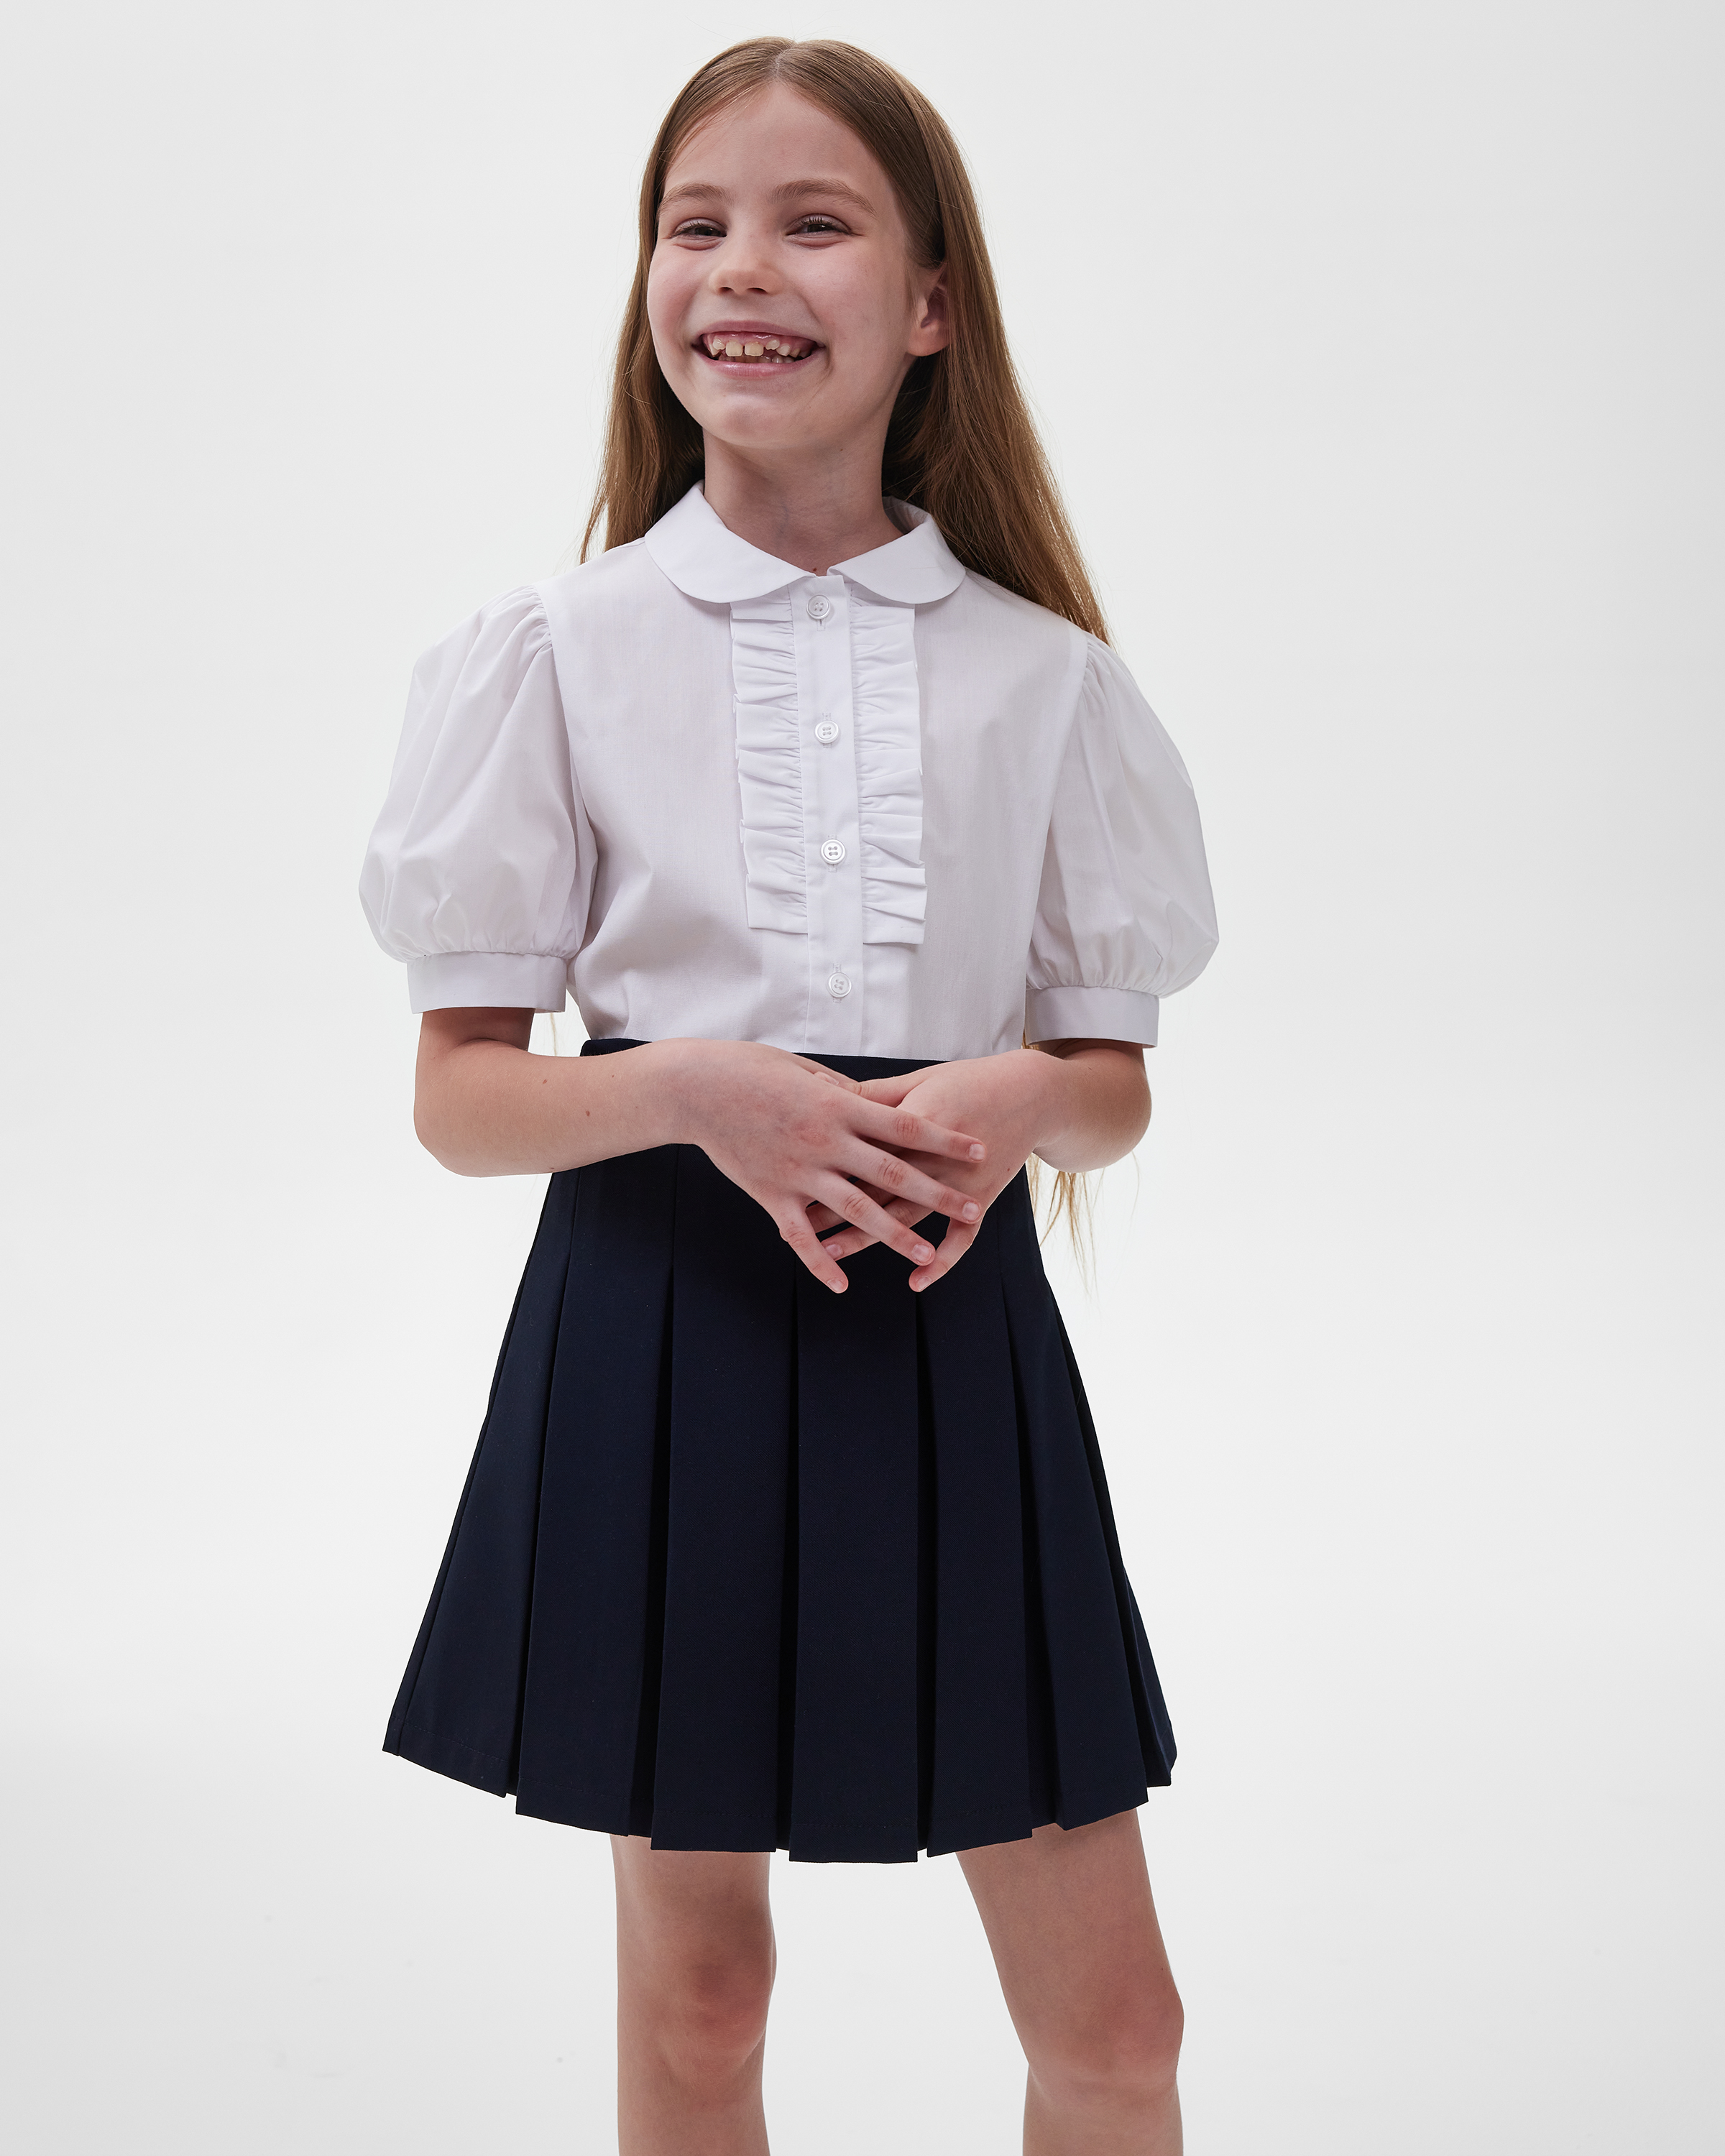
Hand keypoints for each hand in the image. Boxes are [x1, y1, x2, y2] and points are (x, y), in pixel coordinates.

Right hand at [663, 1040, 988, 1294]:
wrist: (695, 1089)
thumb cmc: (749, 1068)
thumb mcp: (804, 1070)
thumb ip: (843, 1092)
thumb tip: (872, 1103)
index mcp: (838, 1106)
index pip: (905, 1127)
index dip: (945, 1140)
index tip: (979, 1149)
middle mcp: (824, 1142)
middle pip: (892, 1173)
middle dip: (936, 1193)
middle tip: (972, 1207)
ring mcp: (798, 1173)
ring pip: (856, 1211)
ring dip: (894, 1235)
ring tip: (925, 1253)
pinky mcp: (771, 1195)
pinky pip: (801, 1237)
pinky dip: (821, 1262)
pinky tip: (843, 1283)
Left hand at [813, 1050, 1066, 1290]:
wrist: (1032, 1093)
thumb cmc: (969, 1080)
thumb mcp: (920, 1081)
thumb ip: (873, 1094)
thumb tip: (821, 1086)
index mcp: (914, 1121)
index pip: (862, 1146)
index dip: (826, 1162)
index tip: (789, 1173)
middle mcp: (934, 1156)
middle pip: (874, 1186)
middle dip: (834, 1206)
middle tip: (797, 1223)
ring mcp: (959, 1181)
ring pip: (908, 1216)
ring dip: (869, 1237)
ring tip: (832, 1253)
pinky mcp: (982, 1198)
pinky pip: (961, 1238)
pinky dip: (941, 1262)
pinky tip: (916, 1284)